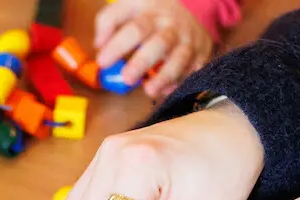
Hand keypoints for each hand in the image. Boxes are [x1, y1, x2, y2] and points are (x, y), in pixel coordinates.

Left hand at [95, 0, 213, 98]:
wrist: (193, 9)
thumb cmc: (152, 13)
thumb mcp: (129, 6)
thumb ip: (109, 21)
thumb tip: (99, 44)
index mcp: (151, 13)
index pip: (135, 28)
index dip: (118, 45)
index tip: (102, 61)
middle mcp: (171, 27)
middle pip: (159, 44)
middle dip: (142, 62)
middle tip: (126, 78)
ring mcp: (187, 41)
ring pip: (179, 59)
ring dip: (164, 77)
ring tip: (149, 91)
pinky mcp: (200, 55)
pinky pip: (192, 71)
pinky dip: (180, 82)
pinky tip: (166, 91)